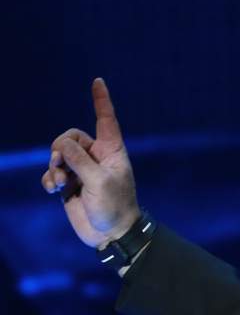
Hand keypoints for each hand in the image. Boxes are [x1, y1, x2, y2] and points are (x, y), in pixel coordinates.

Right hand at [42, 78, 140, 247]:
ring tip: (60, 183)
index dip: (101, 101)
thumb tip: (61, 146)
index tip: (98, 81)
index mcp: (112, 151)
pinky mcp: (71, 184)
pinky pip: (53, 172)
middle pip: (70, 137)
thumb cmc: (114, 206)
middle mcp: (97, 157)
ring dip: (54, 166)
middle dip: (61, 147)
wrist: (111, 233)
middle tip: (61, 164)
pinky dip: (49, 178)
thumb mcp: (99, 182)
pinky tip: (52, 189)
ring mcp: (82, 170)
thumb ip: (79, 161)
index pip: (106, 120)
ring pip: (59, 155)